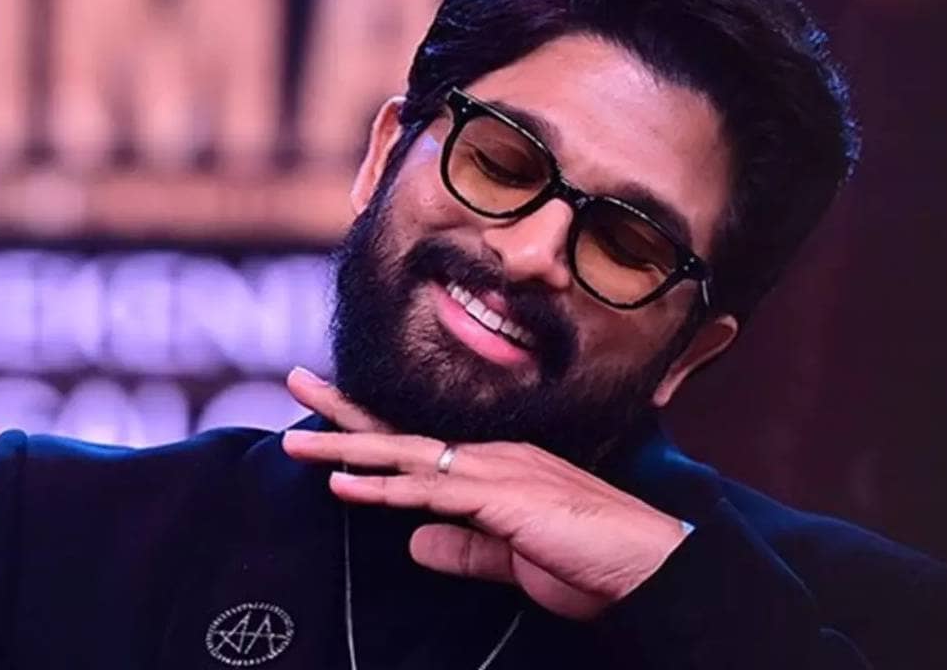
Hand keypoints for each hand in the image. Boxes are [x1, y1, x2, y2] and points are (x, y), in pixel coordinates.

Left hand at [281, 367, 690, 619]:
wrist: (652, 565)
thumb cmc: (592, 560)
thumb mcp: (512, 558)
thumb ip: (463, 548)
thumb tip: (413, 543)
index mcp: (495, 470)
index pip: (418, 446)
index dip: (369, 431)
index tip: (325, 417)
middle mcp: (490, 460)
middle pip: (401, 433)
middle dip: (343, 412)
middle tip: (296, 381)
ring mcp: (496, 474)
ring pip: (405, 456)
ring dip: (346, 448)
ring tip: (294, 440)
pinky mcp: (502, 500)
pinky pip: (431, 493)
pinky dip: (384, 488)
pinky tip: (342, 484)